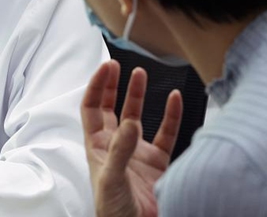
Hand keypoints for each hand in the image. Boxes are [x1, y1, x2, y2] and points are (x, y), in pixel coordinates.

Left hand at [81, 61, 182, 216]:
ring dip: (138, 95)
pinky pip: (166, 133)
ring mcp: (137, 152)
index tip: (105, 66)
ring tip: (141, 73)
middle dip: (112, 85)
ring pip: (137, 116)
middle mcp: (116, 145)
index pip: (92, 108)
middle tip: (116, 64)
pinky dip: (171, 115)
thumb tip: (130, 122)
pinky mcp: (158, 162)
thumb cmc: (114, 211)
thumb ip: (121, 149)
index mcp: (97, 146)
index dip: (96, 86)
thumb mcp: (111, 177)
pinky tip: (175, 98)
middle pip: (110, 107)